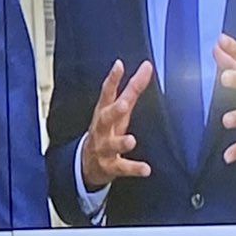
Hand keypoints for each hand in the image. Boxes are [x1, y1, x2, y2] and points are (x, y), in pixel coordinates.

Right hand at [80, 59, 156, 188]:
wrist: (88, 163)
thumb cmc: (106, 130)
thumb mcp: (119, 109)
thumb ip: (133, 88)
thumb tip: (147, 66)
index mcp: (104, 113)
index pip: (107, 93)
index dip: (112, 79)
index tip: (119, 65)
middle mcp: (102, 129)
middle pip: (105, 118)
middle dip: (114, 111)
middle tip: (124, 104)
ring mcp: (104, 148)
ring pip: (111, 145)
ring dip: (121, 142)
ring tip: (131, 140)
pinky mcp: (110, 166)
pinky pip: (122, 167)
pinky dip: (133, 168)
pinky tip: (146, 169)